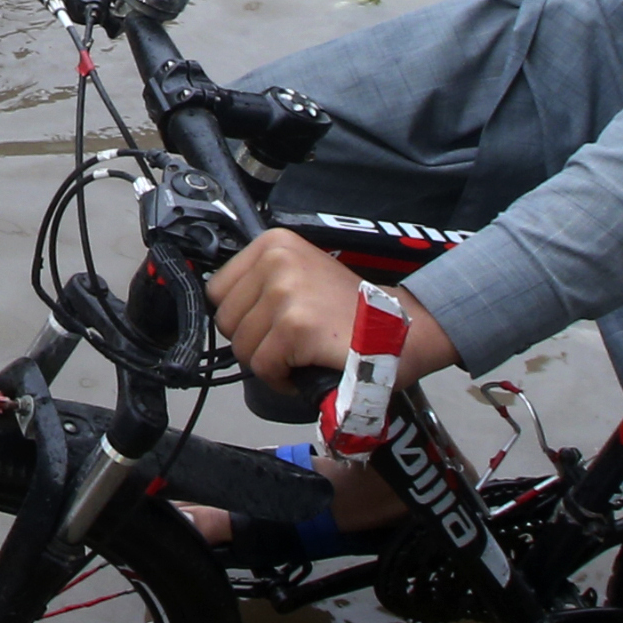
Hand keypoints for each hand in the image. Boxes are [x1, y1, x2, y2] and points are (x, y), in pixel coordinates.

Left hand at [212, 230, 455, 393]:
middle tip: (288, 345)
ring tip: (299, 356)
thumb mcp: (301, 272)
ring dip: (268, 362)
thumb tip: (223, 309)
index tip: (267, 325)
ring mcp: (285, 293)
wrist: (403, 329)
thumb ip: (262, 281)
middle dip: (253, 341)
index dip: (241, 316)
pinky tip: (304, 369)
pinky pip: (263, 367)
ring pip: (243, 347)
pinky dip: (280, 379)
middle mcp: (277, 261)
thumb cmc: (350, 309)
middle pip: (227, 320)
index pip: (218, 290)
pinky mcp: (296, 327)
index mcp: (274, 244)